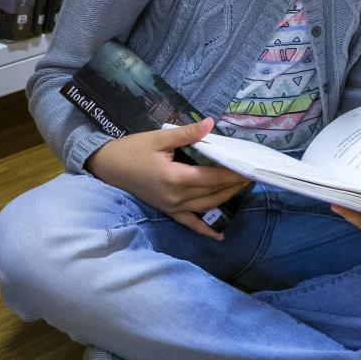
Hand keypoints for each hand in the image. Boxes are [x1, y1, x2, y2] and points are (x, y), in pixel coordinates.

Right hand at [87, 118, 248, 240]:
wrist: (108, 167)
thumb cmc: (132, 150)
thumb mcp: (159, 138)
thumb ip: (187, 134)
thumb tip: (211, 124)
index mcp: (175, 178)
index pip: (212, 176)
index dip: (232, 173)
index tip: (249, 166)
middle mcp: (176, 197)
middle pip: (213, 192)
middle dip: (234, 184)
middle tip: (253, 174)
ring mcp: (172, 207)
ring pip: (207, 206)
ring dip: (227, 198)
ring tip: (242, 188)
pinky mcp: (168, 211)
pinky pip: (190, 223)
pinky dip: (205, 230)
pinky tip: (220, 236)